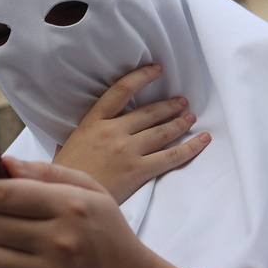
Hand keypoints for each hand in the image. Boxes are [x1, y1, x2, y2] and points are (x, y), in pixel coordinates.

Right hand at [53, 64, 209, 203]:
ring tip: (190, 117)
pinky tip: (203, 140)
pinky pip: (172, 156)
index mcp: (93, 122)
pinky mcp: (139, 170)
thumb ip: (85, 135)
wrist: (67, 198)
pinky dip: (191, 147)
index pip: (121, 90)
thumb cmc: (65, 176)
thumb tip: (90, 134)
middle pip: (149, 112)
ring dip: (180, 123)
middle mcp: (113, 131)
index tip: (157, 69)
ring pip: (163, 131)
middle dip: (169, 105)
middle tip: (182, 102)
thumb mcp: (67, 145)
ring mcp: (128, 150)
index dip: (142, 77)